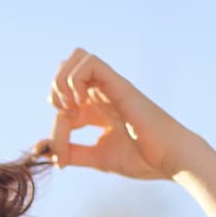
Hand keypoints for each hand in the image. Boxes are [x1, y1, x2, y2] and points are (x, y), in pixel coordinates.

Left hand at [37, 49, 198, 179]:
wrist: (169, 159)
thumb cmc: (141, 159)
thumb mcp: (97, 157)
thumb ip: (73, 152)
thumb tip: (46, 152)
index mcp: (97, 110)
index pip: (63, 104)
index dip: (54, 129)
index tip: (61, 157)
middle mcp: (102, 93)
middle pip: (66, 69)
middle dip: (54, 91)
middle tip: (64, 118)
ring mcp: (110, 86)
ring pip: (76, 57)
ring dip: (62, 81)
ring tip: (70, 108)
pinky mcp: (119, 84)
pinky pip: (89, 62)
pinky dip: (74, 80)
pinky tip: (80, 104)